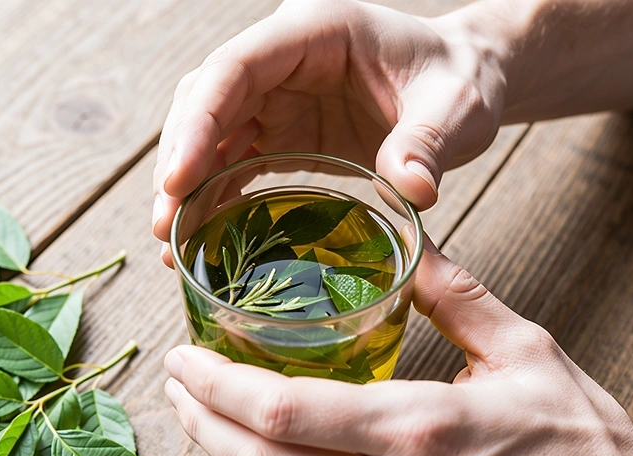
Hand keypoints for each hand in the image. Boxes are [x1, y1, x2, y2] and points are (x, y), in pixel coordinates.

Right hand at [152, 0, 508, 260]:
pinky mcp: (283, 130)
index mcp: (315, 32)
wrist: (469, 83)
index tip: (177, 180)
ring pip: (210, 134)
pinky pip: (235, 160)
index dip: (198, 122)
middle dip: (179, 162)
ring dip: (187, 187)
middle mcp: (284, 59)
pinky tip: (200, 238)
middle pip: (207, 102)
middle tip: (164, 226)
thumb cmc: (462, 80)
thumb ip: (428, 144)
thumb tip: (412, 191)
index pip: (235, 68)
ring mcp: (279, 95)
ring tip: (170, 245)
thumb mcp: (455, 108)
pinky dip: (214, 198)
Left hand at [162, 240, 632, 455]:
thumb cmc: (583, 448)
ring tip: (206, 426)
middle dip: (200, 422)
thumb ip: (454, 294)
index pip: (281, 411)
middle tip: (178, 385)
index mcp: (421, 429)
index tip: (184, 357)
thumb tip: (407, 236)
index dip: (215, 384)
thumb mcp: (526, 351)